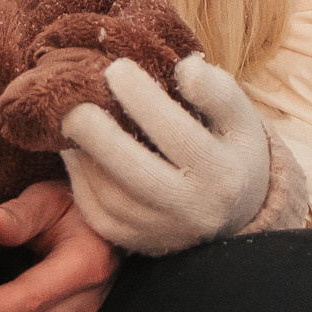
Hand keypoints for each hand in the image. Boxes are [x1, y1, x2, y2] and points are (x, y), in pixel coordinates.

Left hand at [61, 55, 271, 253]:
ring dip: (84, 158)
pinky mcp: (139, 243)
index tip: (116, 67)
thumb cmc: (232, 148)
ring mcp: (164, 232)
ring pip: (112, 199)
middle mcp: (194, 209)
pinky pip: (100, 216)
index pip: (178, 135)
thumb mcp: (241, 117)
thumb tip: (186, 68)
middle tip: (76, 102)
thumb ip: (218, 90)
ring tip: (71, 119)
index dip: (143, 100)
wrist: (238, 209)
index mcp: (224, 173)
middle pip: (138, 176)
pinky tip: (74, 150)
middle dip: (100, 136)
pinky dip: (81, 182)